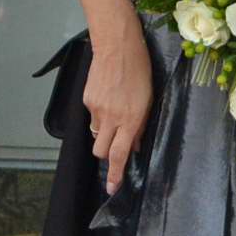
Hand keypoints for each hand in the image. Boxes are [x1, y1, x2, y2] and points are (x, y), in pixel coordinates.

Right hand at [83, 28, 153, 194]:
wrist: (117, 47)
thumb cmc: (140, 71)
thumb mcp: (149, 100)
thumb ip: (140, 125)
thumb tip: (135, 145)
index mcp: (131, 119)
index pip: (119, 155)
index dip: (115, 174)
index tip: (111, 188)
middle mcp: (112, 118)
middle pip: (100, 151)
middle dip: (105, 154)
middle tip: (115, 144)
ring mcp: (96, 109)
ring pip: (95, 133)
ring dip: (103, 132)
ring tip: (113, 113)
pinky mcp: (86, 100)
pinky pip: (91, 116)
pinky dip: (99, 113)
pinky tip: (107, 97)